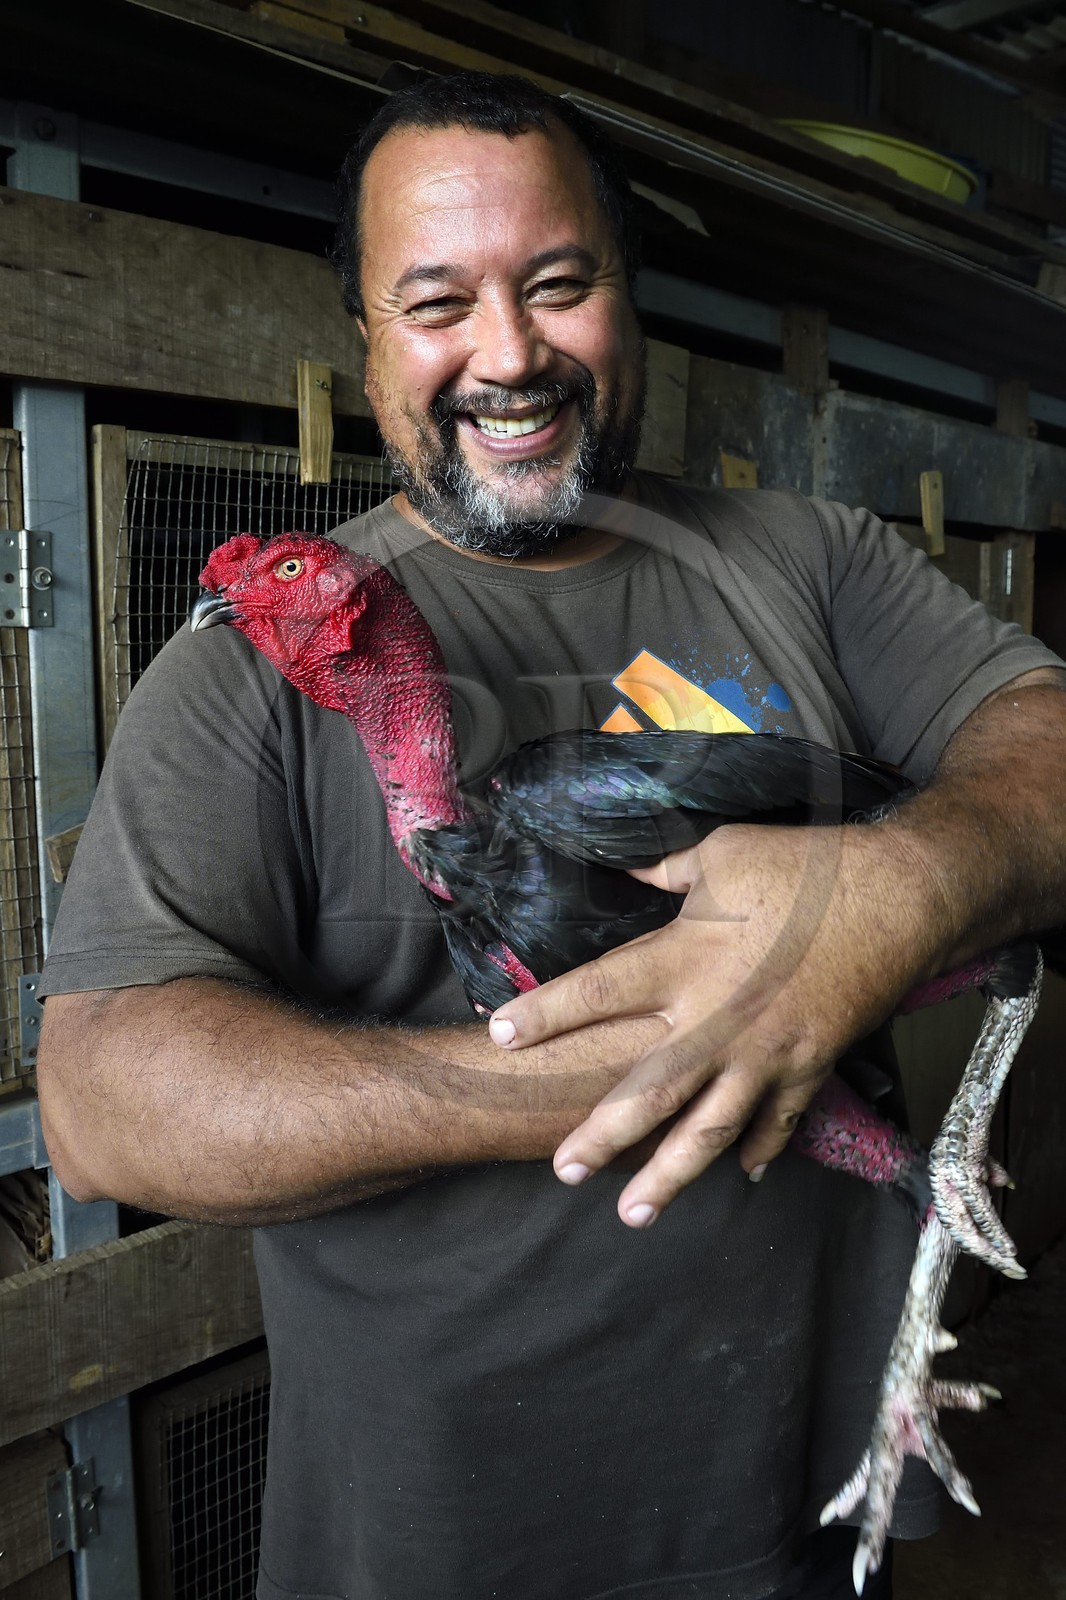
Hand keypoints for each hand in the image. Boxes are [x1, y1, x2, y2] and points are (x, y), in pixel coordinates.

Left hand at [489, 822, 937, 1227]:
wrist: (899, 897)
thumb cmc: (805, 867)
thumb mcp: (722, 852)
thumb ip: (665, 871)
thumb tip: (625, 868)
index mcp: (684, 959)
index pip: (597, 991)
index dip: (545, 1013)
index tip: (499, 1038)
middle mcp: (715, 1018)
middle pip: (647, 1090)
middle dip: (602, 1136)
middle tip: (562, 1170)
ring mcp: (764, 1052)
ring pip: (709, 1129)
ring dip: (670, 1174)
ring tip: (631, 1212)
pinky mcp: (808, 1064)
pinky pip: (778, 1120)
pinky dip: (762, 1150)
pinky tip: (744, 1177)